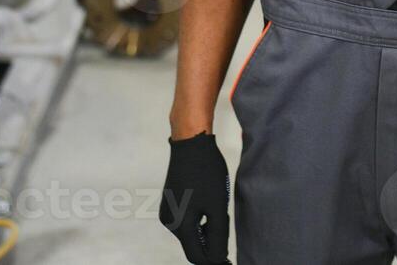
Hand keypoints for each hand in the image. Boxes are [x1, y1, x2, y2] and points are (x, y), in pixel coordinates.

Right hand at [159, 132, 231, 263]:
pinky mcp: (169, 202)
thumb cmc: (207, 172)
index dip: (215, 260)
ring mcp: (167, 212)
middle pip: (192, 247)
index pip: (197, 257)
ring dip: (205, 233)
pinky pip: (185, 222)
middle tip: (225, 230)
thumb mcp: (217, 207)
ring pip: (189, 234)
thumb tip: (218, 258)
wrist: (191, 143)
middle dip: (211, 245)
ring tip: (219, 214)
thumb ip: (218, 236)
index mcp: (180, 225)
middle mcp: (170, 222)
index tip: (229, 260)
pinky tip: (209, 208)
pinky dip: (199, 222)